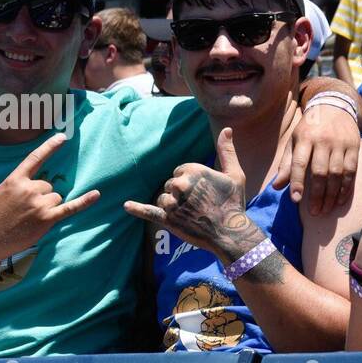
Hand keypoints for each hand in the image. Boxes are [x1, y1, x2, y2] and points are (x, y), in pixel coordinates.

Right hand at [0, 133, 100, 257]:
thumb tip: (40, 184)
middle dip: (42, 197)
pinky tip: (96, 195)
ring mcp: (38, 204)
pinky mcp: (46, 218)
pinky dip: (84, 201)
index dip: (49, 147)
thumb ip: (20, 184)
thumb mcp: (2, 192)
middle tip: (26, 210)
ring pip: (56, 198)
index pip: (35, 158)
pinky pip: (69, 207)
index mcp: (15, 180)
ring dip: (49, 207)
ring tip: (31, 218)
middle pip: (49, 186)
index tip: (62, 137)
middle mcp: (28, 189)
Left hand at [125, 127, 264, 264]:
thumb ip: (227, 150)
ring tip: (191, 215)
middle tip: (199, 206)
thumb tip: (226, 129)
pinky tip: (127, 206)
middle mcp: (180, 185)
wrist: (231, 233)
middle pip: (170, 185)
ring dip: (173, 206)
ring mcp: (173, 203)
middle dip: (181, 194)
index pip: (180, 172)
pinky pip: (149, 212)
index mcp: (194, 170)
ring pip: (163, 199)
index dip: (190, 183)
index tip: (204, 193)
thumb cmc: (234, 203)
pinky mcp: (168, 220)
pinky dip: (137, 209)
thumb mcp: (235, 174)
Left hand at [271, 100, 359, 215]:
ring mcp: (340, 144)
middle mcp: (323, 140)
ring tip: (326, 210)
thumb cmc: (310, 128)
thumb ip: (286, 163)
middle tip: (314, 212)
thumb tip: (277, 186)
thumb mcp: (294, 140)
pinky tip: (340, 200)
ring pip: (337, 174)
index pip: (299, 162)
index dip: (297, 182)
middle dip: (316, 195)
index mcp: (304, 138)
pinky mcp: (354, 147)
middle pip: (320, 171)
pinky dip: (345, 188)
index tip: (296, 200)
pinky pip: (351, 171)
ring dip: (331, 195)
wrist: (335, 106)